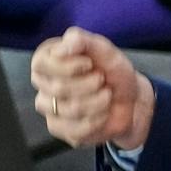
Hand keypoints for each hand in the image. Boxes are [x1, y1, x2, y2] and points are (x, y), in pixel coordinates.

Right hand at [28, 26, 153, 149]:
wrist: (130, 98)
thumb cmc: (112, 71)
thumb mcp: (104, 49)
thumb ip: (82, 40)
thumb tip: (62, 47)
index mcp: (47, 58)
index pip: (41, 63)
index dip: (68, 66)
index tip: (90, 64)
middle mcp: (43, 83)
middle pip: (57, 88)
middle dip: (90, 84)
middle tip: (102, 79)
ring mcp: (49, 108)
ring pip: (69, 109)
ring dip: (98, 101)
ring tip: (106, 95)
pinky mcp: (60, 129)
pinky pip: (75, 129)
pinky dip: (98, 120)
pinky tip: (103, 113)